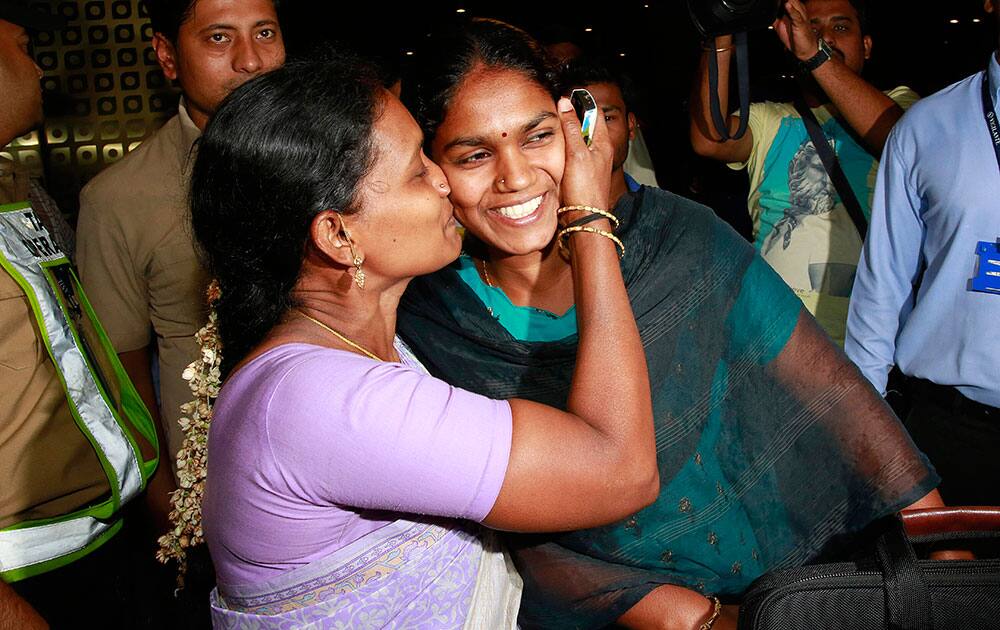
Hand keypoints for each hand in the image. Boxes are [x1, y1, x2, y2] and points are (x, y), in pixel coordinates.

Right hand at [556, 96, 612, 210]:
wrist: (584, 218)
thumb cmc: (585, 189)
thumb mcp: (577, 154)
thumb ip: (571, 128)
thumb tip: (565, 103)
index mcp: (602, 142)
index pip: (594, 112)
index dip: (580, 103)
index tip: (564, 100)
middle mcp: (598, 150)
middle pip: (584, 125)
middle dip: (570, 118)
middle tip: (553, 115)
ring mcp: (589, 162)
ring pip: (577, 140)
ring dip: (565, 135)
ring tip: (551, 133)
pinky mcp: (580, 173)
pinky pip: (571, 154)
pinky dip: (562, 149)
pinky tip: (552, 153)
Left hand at [772, 0, 818, 61]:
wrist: (805, 49)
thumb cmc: (794, 36)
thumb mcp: (780, 26)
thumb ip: (774, 18)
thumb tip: (766, 14)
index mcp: (793, 8)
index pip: (786, 0)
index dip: (779, 1)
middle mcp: (798, 9)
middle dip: (782, 0)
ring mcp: (800, 16)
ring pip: (794, 3)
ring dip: (787, 0)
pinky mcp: (800, 23)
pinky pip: (796, 15)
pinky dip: (791, 10)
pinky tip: (787, 4)